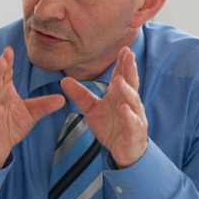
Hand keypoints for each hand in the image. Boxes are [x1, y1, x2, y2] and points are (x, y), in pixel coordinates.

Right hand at [0, 46, 64, 169]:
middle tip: (2, 60)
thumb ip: (43, 105)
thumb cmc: (9, 126)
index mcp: (1, 92)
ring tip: (5, 87)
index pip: (3, 75)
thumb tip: (62, 98)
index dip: (5, 63)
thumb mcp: (29, 114)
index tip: (9, 51)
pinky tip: (0, 109)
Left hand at [60, 47, 147, 167]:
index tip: (123, 48)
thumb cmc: (111, 126)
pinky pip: (133, 122)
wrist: (123, 150)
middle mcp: (129, 102)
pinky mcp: (135, 131)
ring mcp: (134, 116)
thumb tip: (63, 80)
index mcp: (119, 95)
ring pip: (133, 101)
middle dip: (129, 69)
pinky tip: (123, 110)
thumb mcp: (92, 109)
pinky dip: (128, 116)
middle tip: (128, 54)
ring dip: (127, 90)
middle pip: (130, 83)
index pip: (122, 75)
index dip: (122, 62)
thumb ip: (80, 95)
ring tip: (120, 80)